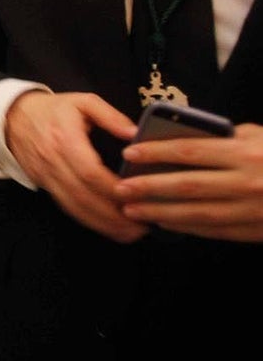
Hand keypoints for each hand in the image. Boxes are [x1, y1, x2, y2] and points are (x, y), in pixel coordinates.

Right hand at [4, 90, 145, 242]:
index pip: (89, 171)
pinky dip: (87, 220)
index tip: (138, 197)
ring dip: (102, 224)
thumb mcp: (83, 101)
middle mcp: (53, 162)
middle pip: (82, 196)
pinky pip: (66, 206)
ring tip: (130, 233)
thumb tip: (136, 134)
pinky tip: (107, 227)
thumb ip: (110, 116)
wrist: (11, 117)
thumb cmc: (53, 109)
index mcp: (65, 139)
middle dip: (112, 215)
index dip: (112, 188)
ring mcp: (46, 176)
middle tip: (141, 226)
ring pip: (74, 206)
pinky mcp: (43, 185)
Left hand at [116, 122, 262, 241]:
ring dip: (161, 212)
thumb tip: (183, 139)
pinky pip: (215, 231)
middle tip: (120, 188)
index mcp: (245, 154)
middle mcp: (247, 183)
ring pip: (197, 213)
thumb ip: (223, 138)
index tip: (129, 154)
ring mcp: (253, 210)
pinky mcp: (256, 231)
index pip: (190, 151)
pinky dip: (186, 226)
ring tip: (133, 210)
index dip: (156, 153)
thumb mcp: (259, 138)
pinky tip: (164, 222)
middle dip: (149, 187)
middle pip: (187, 185)